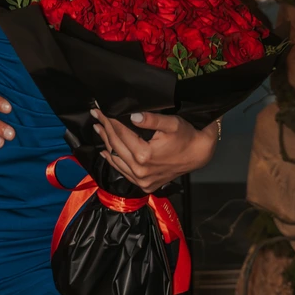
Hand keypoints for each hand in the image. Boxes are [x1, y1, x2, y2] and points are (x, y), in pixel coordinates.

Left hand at [93, 109, 218, 192]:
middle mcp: (140, 170)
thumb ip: (151, 119)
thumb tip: (131, 115)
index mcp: (145, 155)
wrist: (199, 155)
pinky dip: (113, 160)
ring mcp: (142, 180)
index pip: (120, 133)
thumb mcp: (171, 123)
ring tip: (98, 128)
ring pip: (116, 159)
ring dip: (106, 142)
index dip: (109, 119)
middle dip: (104, 128)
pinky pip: (123, 172)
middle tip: (95, 114)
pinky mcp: (144, 185)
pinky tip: (106, 151)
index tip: (99, 109)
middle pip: (115, 145)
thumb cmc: (186, 136)